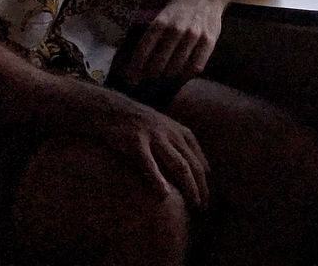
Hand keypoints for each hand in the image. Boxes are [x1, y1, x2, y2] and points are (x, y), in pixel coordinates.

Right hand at [98, 91, 209, 209]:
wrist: (110, 109)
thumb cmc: (138, 123)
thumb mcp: (164, 128)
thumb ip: (180, 145)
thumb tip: (199, 168)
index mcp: (179, 131)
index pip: (198, 159)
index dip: (204, 180)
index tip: (206, 197)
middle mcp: (171, 133)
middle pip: (192, 164)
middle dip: (201, 187)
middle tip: (203, 207)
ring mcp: (154, 137)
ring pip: (178, 165)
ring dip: (189, 186)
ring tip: (193, 204)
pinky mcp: (135, 142)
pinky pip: (148, 163)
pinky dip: (157, 179)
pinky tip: (163, 194)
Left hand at [126, 0, 223, 84]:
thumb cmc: (180, 9)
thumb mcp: (163, 16)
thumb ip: (153, 37)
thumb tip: (141, 63)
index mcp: (161, 22)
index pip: (143, 50)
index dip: (135, 67)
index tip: (131, 79)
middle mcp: (176, 29)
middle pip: (159, 63)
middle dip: (151, 74)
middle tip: (149, 78)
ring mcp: (194, 35)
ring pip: (177, 67)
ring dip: (169, 75)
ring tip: (166, 75)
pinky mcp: (208, 41)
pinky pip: (196, 66)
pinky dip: (187, 74)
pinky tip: (183, 73)